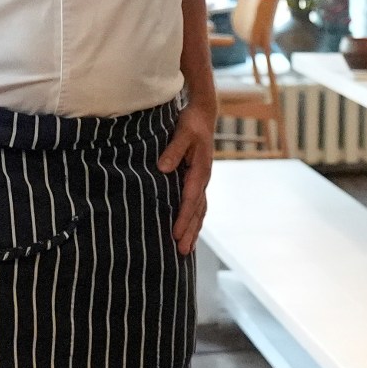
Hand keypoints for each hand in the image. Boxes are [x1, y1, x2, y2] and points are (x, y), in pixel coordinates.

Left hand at [160, 96, 215, 253]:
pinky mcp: (197, 181)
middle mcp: (203, 180)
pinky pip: (197, 206)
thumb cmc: (191, 123)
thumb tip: (162, 168)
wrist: (203, 115)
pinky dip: (194, 220)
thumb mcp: (182, 132)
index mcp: (200, 171)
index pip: (190, 200)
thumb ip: (173, 150)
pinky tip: (188, 231)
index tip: (175, 235)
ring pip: (199, 211)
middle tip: (182, 252)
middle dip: (190, 232)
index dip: (183, 218)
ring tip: (186, 250)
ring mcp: (201, 182)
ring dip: (193, 230)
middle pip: (197, 212)